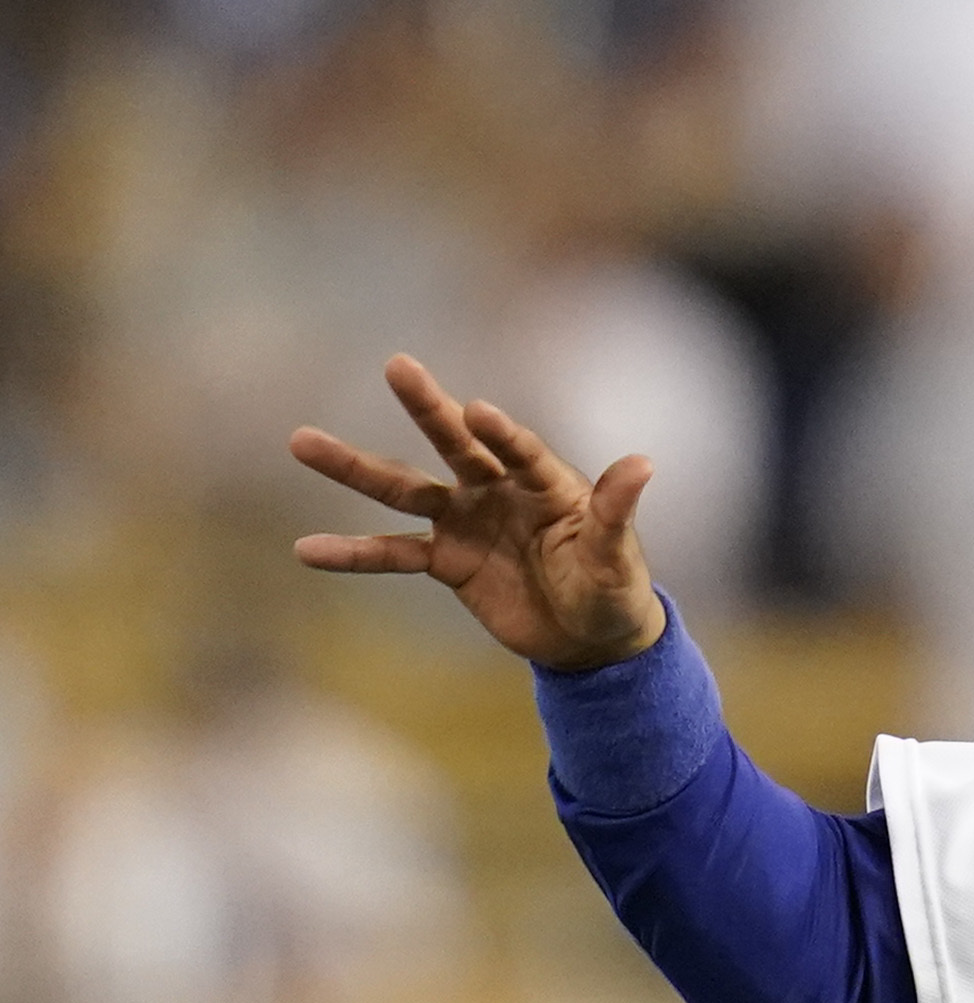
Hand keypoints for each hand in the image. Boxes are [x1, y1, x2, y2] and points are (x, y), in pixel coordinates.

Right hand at [291, 356, 665, 670]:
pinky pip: (392, 553)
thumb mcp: (617, 557)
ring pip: (405, 489)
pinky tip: (307, 548)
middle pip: (456, 443)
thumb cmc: (613, 589)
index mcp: (546, 482)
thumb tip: (644, 463)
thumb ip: (617, 512)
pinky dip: (353, 553)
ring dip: (356, 467)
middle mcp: (499, 490)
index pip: (519, 450)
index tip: (477, 411)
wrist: (589, 637)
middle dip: (428, 407)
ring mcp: (466, 520)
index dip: (500, 433)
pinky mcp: (445, 560)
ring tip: (301, 441)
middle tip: (397, 364)